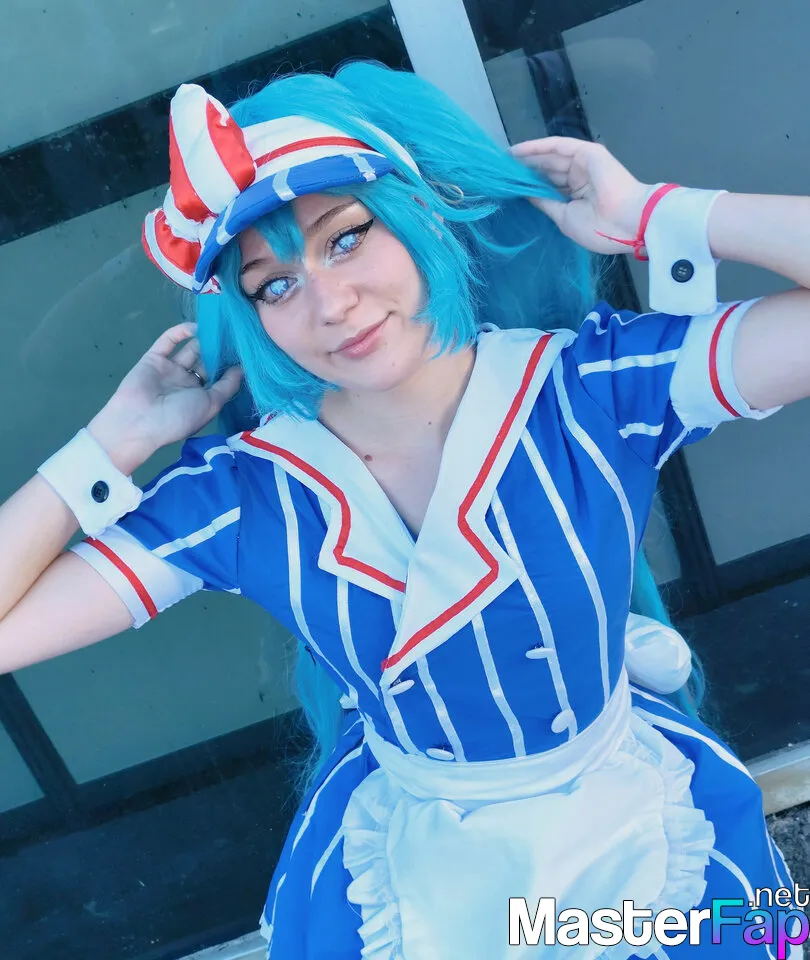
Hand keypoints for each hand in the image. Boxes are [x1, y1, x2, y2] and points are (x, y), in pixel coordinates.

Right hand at [87, 322, 241, 472]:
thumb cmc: (180, 417)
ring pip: (190, 349)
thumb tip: (242, 369)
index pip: (219, 377)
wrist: (139, 420)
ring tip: (220, 325)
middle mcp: (186, 383)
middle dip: (219, 349)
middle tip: (235, 332)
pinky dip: (181, 332)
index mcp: (200, 397)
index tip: (246, 350)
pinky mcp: (154, 358)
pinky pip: (169, 342)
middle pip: (206, 361)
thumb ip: (227, 386)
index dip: (230, 365)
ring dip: (204, 339)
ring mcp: (170, 370)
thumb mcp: (211, 404)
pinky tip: (197, 325)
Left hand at [510, 137, 651, 254]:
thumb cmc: (598, 227)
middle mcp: (580, 178)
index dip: (529, 185)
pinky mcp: (586, 151)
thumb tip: (525, 193)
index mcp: (578, 197)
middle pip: (547, 170)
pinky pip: (557, 147)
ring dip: (527, 158)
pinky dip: (537, 147)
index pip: (549, 187)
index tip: (507, 186)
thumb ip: (545, 202)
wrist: (626, 222)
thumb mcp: (564, 217)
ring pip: (550, 157)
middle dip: (525, 170)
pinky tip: (517, 151)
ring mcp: (583, 163)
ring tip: (503, 160)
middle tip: (499, 171)